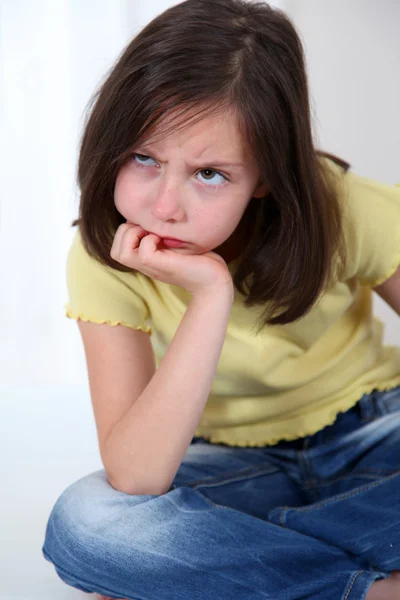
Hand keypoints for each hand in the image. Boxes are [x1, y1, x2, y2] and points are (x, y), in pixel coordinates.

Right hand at [110, 223, 233, 297]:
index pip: (118, 248)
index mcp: (147, 260)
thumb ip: (164, 233)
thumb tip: (156, 213)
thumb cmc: (201, 261)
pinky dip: (150, 240)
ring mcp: (152, 267)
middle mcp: (146, 266)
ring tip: (154, 233)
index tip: (149, 226)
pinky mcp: (163, 266)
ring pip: (121, 252)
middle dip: (126, 231)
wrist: (215, 281)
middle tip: (149, 229)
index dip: (127, 231)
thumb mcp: (177, 243)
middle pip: (115, 251)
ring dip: (134, 235)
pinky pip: (143, 252)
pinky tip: (164, 240)